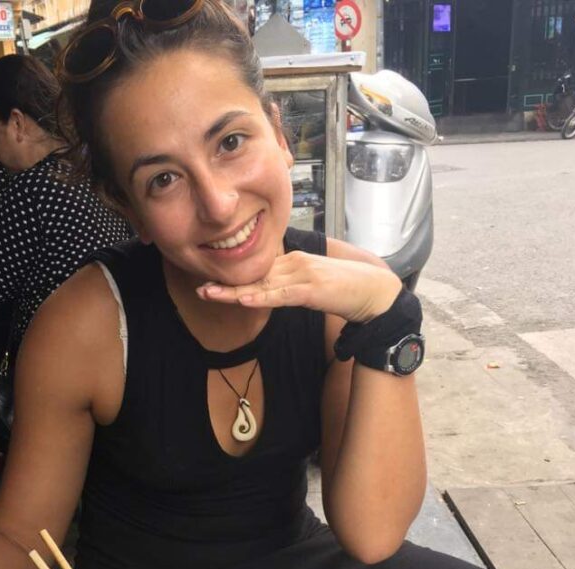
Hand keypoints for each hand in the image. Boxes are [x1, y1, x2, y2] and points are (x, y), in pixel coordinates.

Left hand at [197, 251, 400, 322]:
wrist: (374, 291)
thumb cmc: (345, 289)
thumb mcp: (311, 286)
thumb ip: (291, 286)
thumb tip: (270, 293)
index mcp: (292, 262)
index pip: (257, 271)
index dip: (233, 278)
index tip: (210, 283)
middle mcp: (293, 264)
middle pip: (253, 275)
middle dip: (225, 283)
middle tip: (200, 287)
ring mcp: (302, 275)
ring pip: (261, 284)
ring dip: (233, 291)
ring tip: (209, 293)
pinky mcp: (312, 289)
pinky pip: (281, 295)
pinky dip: (261, 298)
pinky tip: (243, 300)